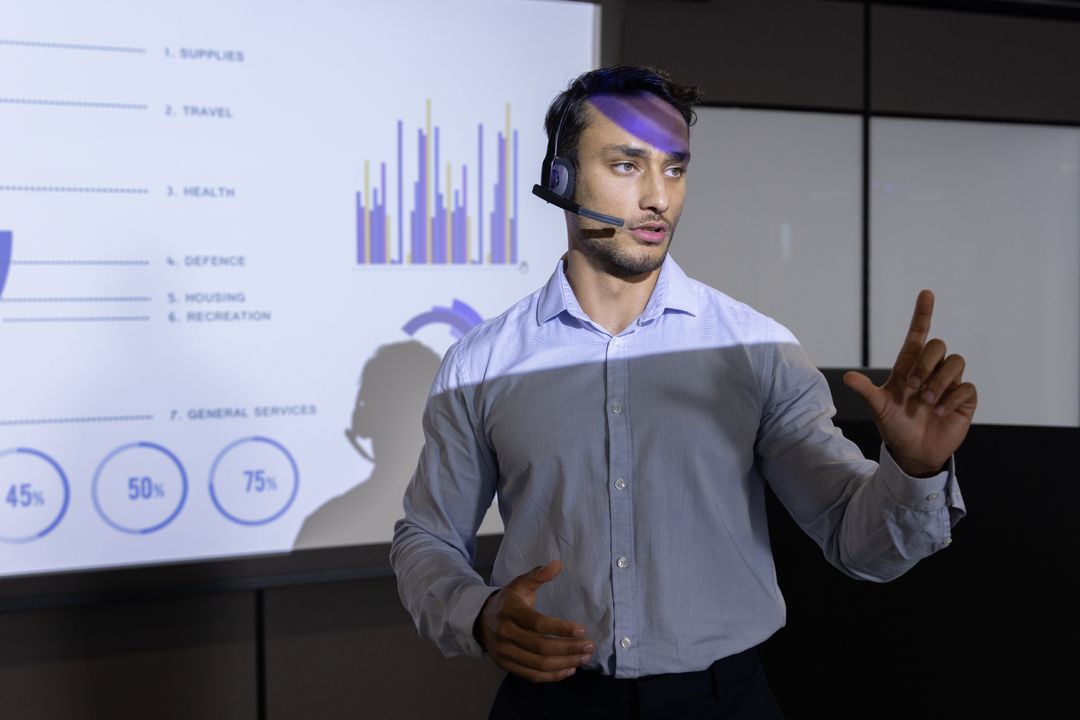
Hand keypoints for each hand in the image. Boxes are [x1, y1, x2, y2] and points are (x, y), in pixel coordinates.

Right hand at [475, 559, 593, 682]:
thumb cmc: (508, 601)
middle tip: (589, 647)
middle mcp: (505, 634)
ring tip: (584, 658)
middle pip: (540, 647)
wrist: (481, 620)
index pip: (537, 624)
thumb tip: (558, 564)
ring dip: (565, 663)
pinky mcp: (505, 666)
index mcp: (510, 611)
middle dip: (568, 648)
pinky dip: (553, 676)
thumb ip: (538, 575)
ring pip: (538, 664)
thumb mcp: (520, 584)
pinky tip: (569, 669)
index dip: (560, 628)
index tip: (582, 630)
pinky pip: (532, 675)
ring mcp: (504, 652)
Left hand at [843, 290, 977, 475]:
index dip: (923, 314)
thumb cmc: (895, 427)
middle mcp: (930, 371)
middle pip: (938, 345)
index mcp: (909, 367)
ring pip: (956, 362)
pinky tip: (940, 411)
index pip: (918, 335)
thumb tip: (847, 377)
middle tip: (914, 387)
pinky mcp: (964, 399)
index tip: (926, 293)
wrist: (913, 453)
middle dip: (926, 364)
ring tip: (927, 401)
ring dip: (940, 380)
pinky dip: (953, 397)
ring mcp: (949, 383)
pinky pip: (968, 386)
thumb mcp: (879, 408)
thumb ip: (866, 391)